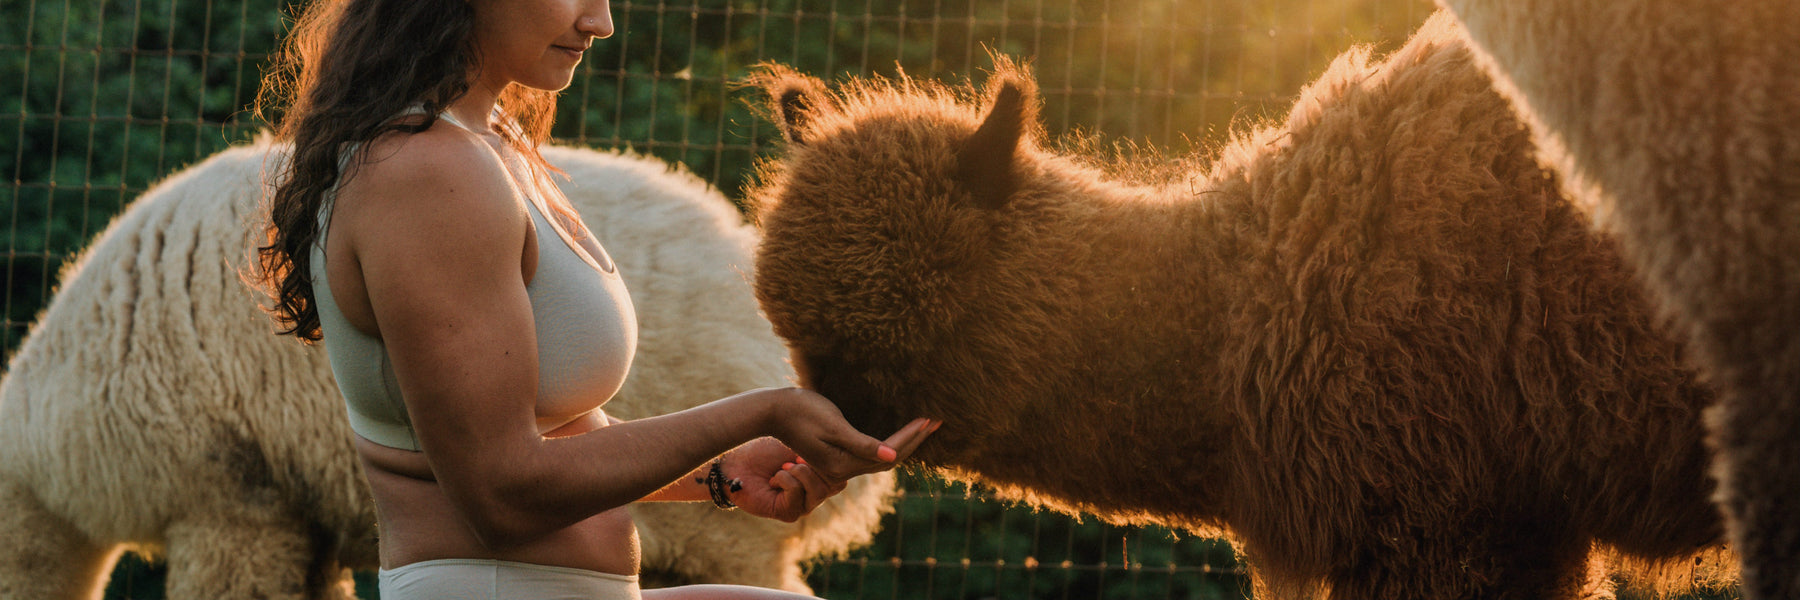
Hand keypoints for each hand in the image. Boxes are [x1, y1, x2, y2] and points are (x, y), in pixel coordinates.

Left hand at [720, 437, 846, 521]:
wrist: (737, 462)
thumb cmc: (765, 449)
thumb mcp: (799, 445)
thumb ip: (820, 453)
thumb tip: (847, 452)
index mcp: (820, 477)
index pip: (843, 474)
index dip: (831, 459)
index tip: (807, 448)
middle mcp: (815, 494)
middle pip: (836, 484)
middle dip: (815, 465)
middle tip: (794, 458)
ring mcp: (804, 506)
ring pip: (819, 491)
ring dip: (799, 473)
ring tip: (782, 467)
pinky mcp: (789, 513)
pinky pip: (798, 494)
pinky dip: (785, 480)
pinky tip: (774, 479)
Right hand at [759, 388, 940, 479]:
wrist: (772, 410)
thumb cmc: (801, 411)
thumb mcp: (833, 425)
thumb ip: (862, 443)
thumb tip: (892, 454)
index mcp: (842, 464)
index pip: (888, 454)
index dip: (911, 438)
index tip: (929, 420)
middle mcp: (843, 469)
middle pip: (889, 459)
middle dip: (915, 441)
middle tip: (937, 421)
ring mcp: (839, 463)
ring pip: (881, 457)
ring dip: (905, 442)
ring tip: (925, 426)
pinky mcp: (836, 454)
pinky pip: (871, 453)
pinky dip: (889, 443)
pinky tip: (899, 434)